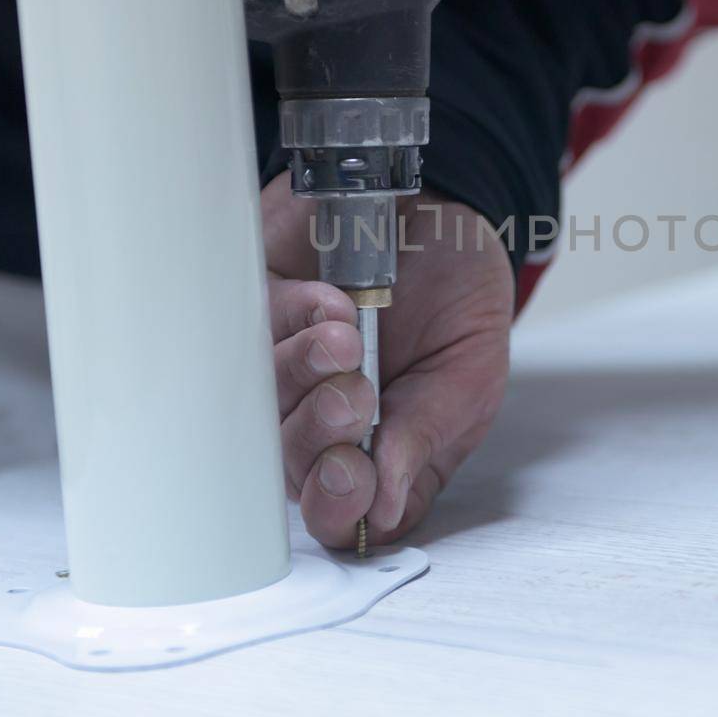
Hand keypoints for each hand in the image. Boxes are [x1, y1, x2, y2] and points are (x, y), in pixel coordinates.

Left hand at [260, 175, 513, 546]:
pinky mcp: (258, 312)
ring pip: (259, 404)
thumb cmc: (459, 296)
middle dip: (316, 434)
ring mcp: (285, 369)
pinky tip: (329, 300)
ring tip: (343, 339)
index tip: (351, 470)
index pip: (343, 511)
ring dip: (299, 376)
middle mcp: (323, 420)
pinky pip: (248, 332)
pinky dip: (289, 318)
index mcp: (379, 452)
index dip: (336, 504)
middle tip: (355, 395)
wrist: (443, 205)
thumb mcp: (469, 372)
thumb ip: (427, 437)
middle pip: (289, 466)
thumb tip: (384, 507)